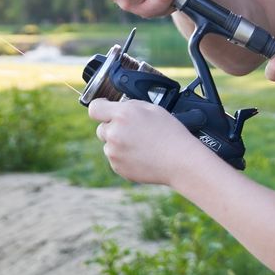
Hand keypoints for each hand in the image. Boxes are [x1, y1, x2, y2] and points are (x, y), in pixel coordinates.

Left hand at [88, 97, 206, 185]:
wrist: (179, 161)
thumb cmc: (170, 133)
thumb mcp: (152, 108)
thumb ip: (129, 106)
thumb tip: (116, 108)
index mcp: (122, 115)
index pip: (94, 108)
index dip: (99, 107)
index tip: (104, 108)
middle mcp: (114, 134)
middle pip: (101, 128)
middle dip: (113, 128)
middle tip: (133, 131)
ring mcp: (114, 153)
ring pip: (109, 144)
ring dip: (119, 143)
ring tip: (141, 145)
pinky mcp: (118, 167)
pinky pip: (115, 159)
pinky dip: (124, 157)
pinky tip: (141, 155)